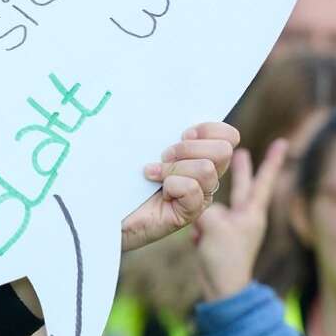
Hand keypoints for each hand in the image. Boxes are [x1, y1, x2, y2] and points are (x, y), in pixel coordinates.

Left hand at [120, 122, 236, 252]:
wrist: (105, 204)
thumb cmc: (125, 171)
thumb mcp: (150, 144)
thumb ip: (169, 132)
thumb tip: (182, 122)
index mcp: (203, 155)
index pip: (229, 136)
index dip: (208, 130)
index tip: (182, 133)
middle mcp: (206, 176)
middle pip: (223, 150)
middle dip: (188, 148)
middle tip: (164, 156)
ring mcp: (199, 197)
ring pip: (207, 169)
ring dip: (175, 168)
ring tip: (154, 174)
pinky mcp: (188, 214)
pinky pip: (192, 189)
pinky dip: (171, 185)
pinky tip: (155, 189)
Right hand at [193, 139, 288, 300]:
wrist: (222, 289)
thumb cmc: (226, 258)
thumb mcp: (214, 227)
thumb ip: (205, 208)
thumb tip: (198, 204)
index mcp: (253, 213)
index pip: (264, 180)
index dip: (271, 160)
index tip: (283, 142)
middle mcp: (245, 217)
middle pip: (244, 186)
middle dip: (241, 169)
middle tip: (240, 150)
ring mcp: (232, 228)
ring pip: (219, 202)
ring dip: (209, 195)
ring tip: (202, 184)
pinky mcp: (219, 238)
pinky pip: (206, 221)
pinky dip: (199, 223)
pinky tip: (195, 235)